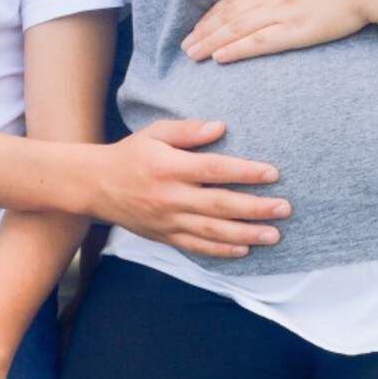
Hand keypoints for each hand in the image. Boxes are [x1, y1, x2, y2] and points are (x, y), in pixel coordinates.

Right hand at [94, 119, 291, 255]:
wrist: (93, 186)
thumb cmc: (129, 155)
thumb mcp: (154, 133)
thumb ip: (187, 130)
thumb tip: (220, 127)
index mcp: (169, 167)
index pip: (214, 170)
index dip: (245, 172)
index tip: (272, 173)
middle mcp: (170, 197)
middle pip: (220, 205)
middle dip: (255, 208)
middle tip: (284, 208)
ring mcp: (168, 221)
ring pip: (213, 231)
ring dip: (246, 234)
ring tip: (274, 234)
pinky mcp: (165, 237)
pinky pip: (197, 247)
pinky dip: (222, 251)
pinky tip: (245, 249)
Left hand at [180, 0, 377, 63]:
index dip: (214, 13)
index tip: (200, 26)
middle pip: (229, 13)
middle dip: (205, 30)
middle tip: (186, 46)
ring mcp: (282, 12)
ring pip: (236, 28)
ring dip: (212, 42)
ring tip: (193, 55)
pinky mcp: (296, 31)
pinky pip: (258, 42)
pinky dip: (235, 49)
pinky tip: (219, 57)